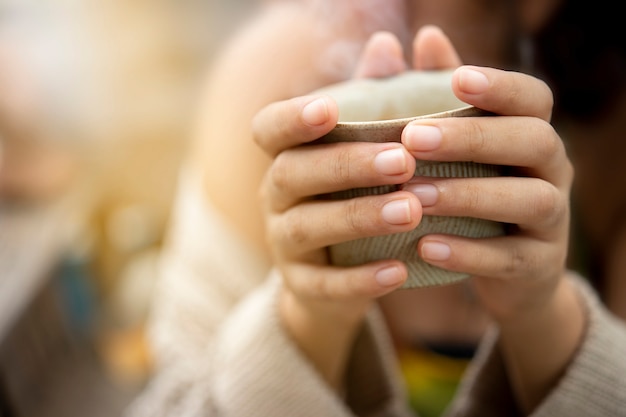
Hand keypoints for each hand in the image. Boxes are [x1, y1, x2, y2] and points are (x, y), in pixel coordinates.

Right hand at [252, 27, 459, 387]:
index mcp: (288, 157)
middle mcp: (276, 197)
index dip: (292, 118)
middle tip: (402, 160)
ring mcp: (285, 245)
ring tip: (411, 210)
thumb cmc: (355, 197)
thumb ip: (374, 99)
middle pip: (292, 174)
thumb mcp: (363, 150)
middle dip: (346, 166)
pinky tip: (400, 271)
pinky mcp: (304, 287)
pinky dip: (361, 280)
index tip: (330, 108)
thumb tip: (386, 41)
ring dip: (358, 217)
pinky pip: (325, 286)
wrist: (336, 278)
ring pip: (307, 228)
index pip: (268, 129)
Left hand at [401, 65, 572, 321]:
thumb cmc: (472, 194)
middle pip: (534, 141)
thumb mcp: (456, 148)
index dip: (501, 86)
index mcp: (532, 136)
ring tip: (413, 195)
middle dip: (473, 137)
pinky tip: (425, 245)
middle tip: (412, 138)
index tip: (457, 80)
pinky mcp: (538, 265)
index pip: (534, 99)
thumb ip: (438, 95)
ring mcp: (552, 220)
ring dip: (468, 195)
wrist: (507, 272)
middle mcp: (553, 171)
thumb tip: (424, 37)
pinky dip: (468, 251)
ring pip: (529, 200)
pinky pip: (510, 257)